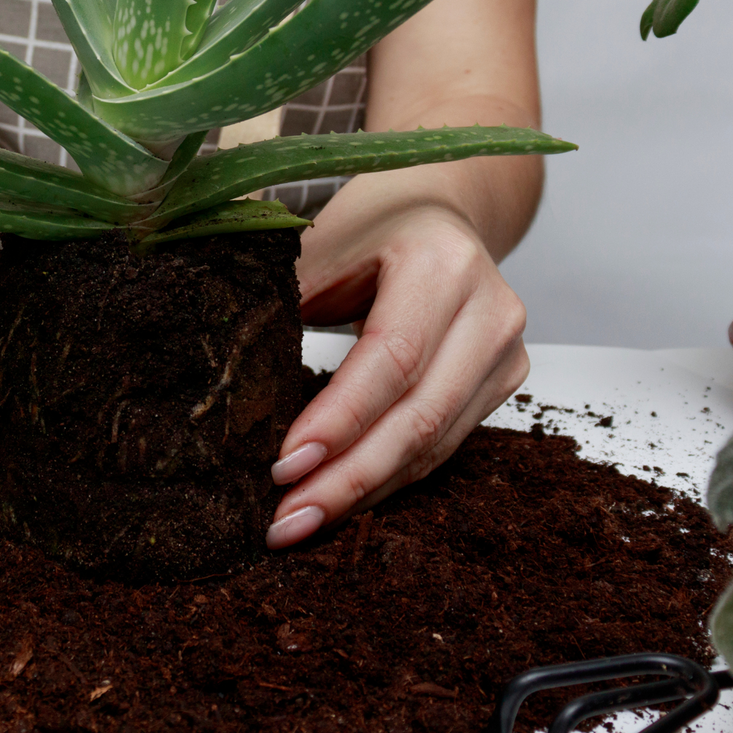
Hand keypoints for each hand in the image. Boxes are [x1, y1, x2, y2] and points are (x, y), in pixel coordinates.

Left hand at [266, 199, 528, 548]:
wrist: (434, 211)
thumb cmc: (369, 227)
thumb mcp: (320, 247)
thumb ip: (283, 305)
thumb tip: (227, 386)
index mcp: (441, 263)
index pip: (391, 358)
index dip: (338, 419)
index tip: (283, 466)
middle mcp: (490, 309)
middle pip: (419, 414)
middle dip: (347, 477)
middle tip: (284, 521)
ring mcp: (505, 350)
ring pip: (434, 443)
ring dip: (364, 490)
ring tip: (300, 522)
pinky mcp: (503, 382)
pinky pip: (443, 445)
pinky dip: (388, 477)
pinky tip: (342, 500)